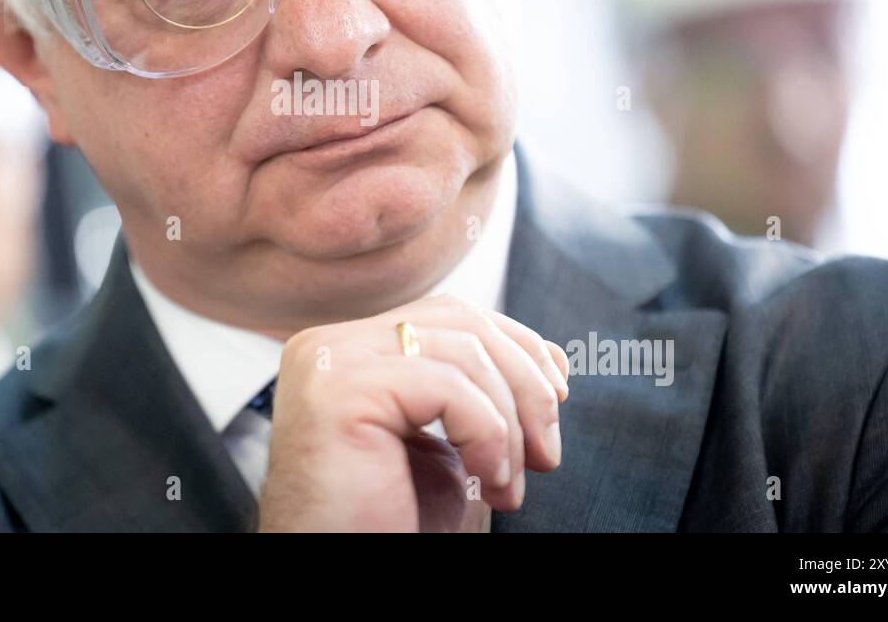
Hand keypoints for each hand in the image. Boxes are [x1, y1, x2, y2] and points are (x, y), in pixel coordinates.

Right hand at [257, 294, 569, 531]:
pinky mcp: (340, 390)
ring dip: (510, 420)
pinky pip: (446, 385)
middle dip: (524, 379)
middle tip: (547, 453)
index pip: (450, 315)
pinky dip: (487, 432)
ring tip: (510, 484)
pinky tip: (488, 479)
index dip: (516, 345)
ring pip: (462, 349)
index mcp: (349, 350)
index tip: (557, 396)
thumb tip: (550, 358)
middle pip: (460, 320)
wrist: (341, 572)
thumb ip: (476, 393)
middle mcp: (330, 346)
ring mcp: (330, 362)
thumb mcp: (444, 446)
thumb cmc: (388, 525)